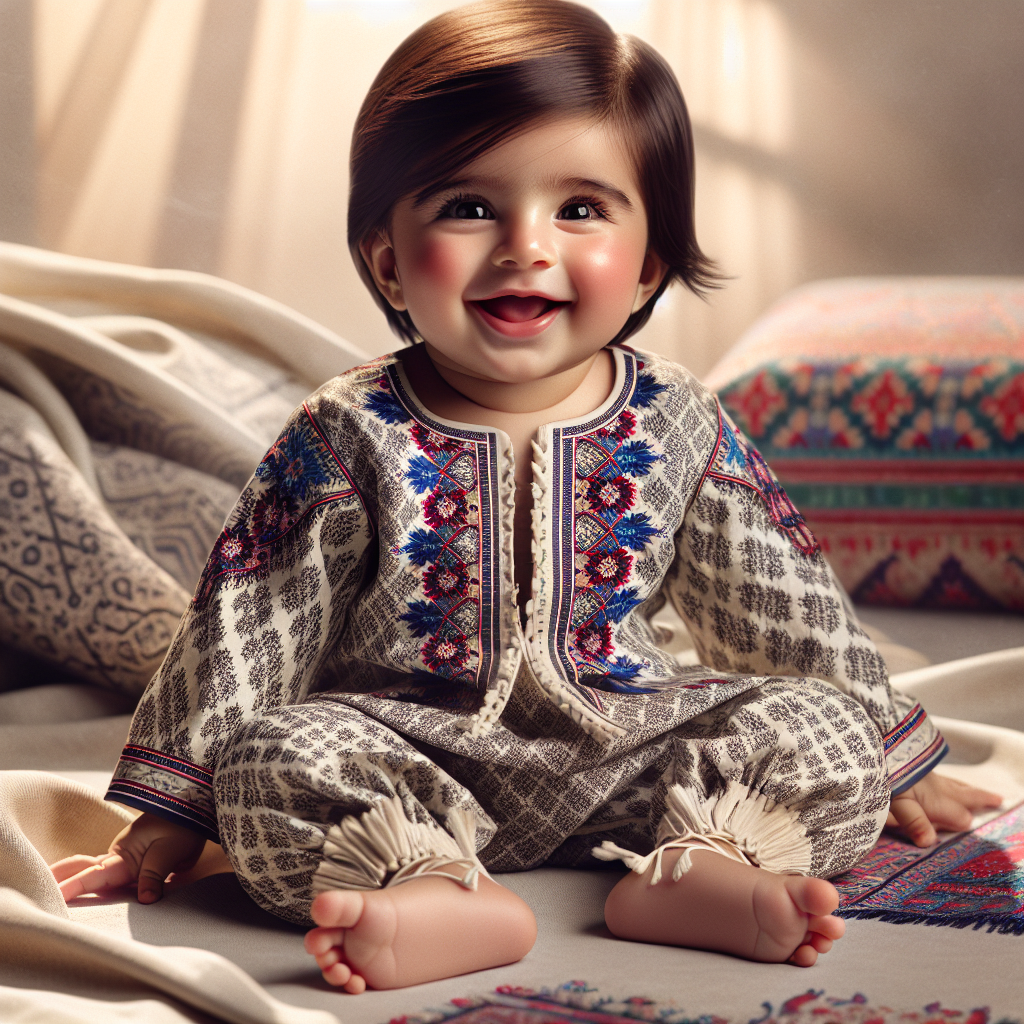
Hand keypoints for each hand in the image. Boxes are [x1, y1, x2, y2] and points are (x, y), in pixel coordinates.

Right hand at [49, 812, 205, 903]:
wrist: (194, 808)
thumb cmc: (182, 826)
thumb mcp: (170, 851)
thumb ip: (154, 874)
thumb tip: (145, 899)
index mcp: (124, 855)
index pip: (94, 874)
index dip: (74, 887)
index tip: (54, 897)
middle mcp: (119, 857)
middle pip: (85, 870)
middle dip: (63, 880)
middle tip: (42, 892)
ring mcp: (127, 858)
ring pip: (98, 873)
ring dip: (80, 882)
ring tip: (57, 894)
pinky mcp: (138, 862)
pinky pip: (115, 876)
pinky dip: (101, 882)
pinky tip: (95, 891)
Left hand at [887, 772, 1002, 847]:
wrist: (879, 743)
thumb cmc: (889, 775)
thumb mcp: (899, 802)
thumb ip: (915, 822)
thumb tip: (929, 842)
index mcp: (937, 799)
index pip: (961, 817)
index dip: (962, 824)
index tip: (965, 828)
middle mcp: (939, 787)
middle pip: (966, 795)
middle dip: (981, 799)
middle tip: (997, 800)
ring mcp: (930, 774)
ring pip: (956, 783)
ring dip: (970, 789)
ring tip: (980, 792)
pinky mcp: (919, 764)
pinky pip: (944, 776)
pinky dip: (954, 781)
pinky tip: (947, 780)